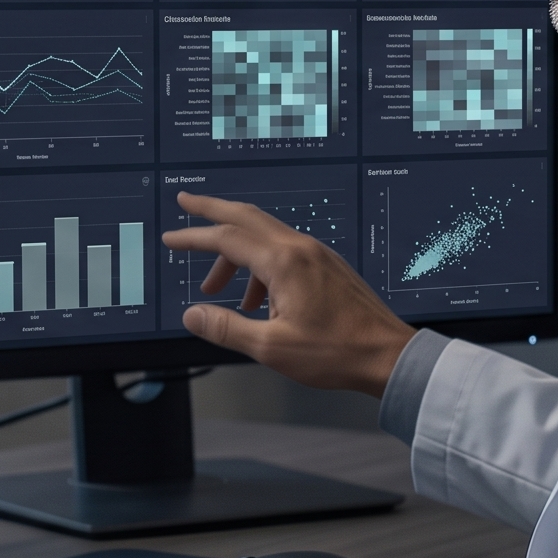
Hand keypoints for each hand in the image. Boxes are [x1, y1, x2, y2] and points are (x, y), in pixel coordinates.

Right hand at [161, 190, 415, 396]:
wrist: (388, 355)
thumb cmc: (335, 353)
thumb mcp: (271, 347)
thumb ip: (226, 328)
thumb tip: (192, 314)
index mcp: (284, 262)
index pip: (226, 238)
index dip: (193, 237)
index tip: (170, 238)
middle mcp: (300, 248)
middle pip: (246, 217)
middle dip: (212, 210)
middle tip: (186, 202)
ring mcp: (317, 254)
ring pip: (265, 236)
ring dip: (234, 253)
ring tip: (215, 288)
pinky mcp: (328, 266)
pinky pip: (284, 252)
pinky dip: (259, 265)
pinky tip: (257, 301)